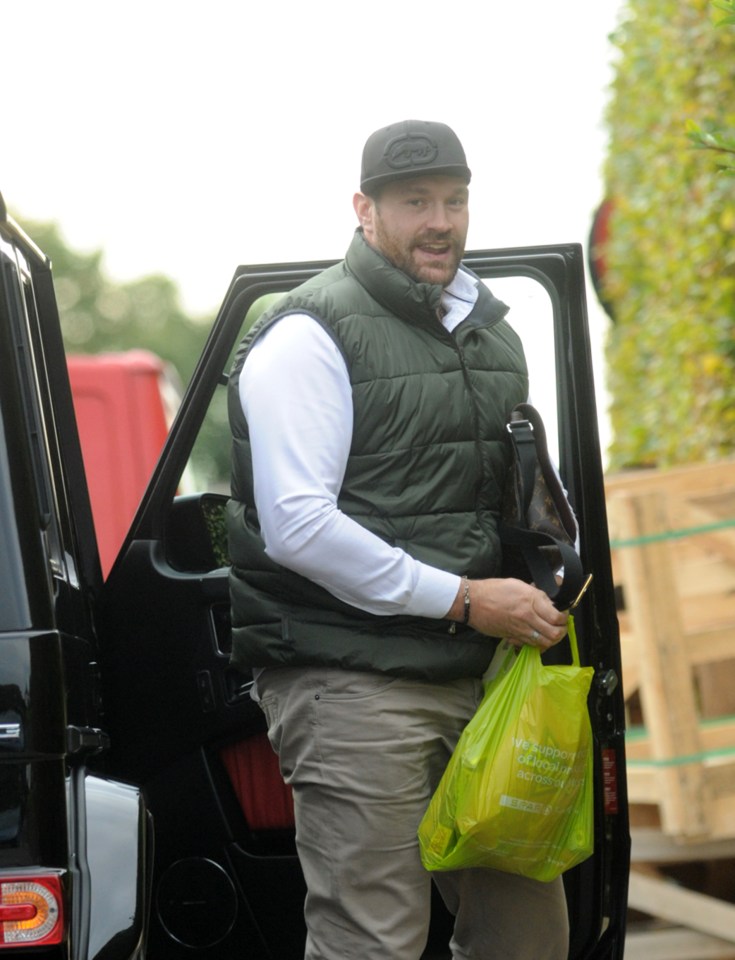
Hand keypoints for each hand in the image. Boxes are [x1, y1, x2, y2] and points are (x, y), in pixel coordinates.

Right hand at [448, 577, 567, 649]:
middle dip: (562, 631)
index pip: (556, 616)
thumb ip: (535, 594)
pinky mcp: (512, 637)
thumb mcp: (518, 584)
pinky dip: (538, 644)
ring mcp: (519, 629)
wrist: (472, 602)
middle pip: (554, 633)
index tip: (563, 614)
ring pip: (545, 643)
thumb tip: (548, 603)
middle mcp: (527, 617)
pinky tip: (538, 637)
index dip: (564, 617)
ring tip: (552, 633)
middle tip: (561, 626)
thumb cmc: (492, 590)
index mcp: (530, 601)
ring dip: (552, 640)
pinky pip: (531, 645)